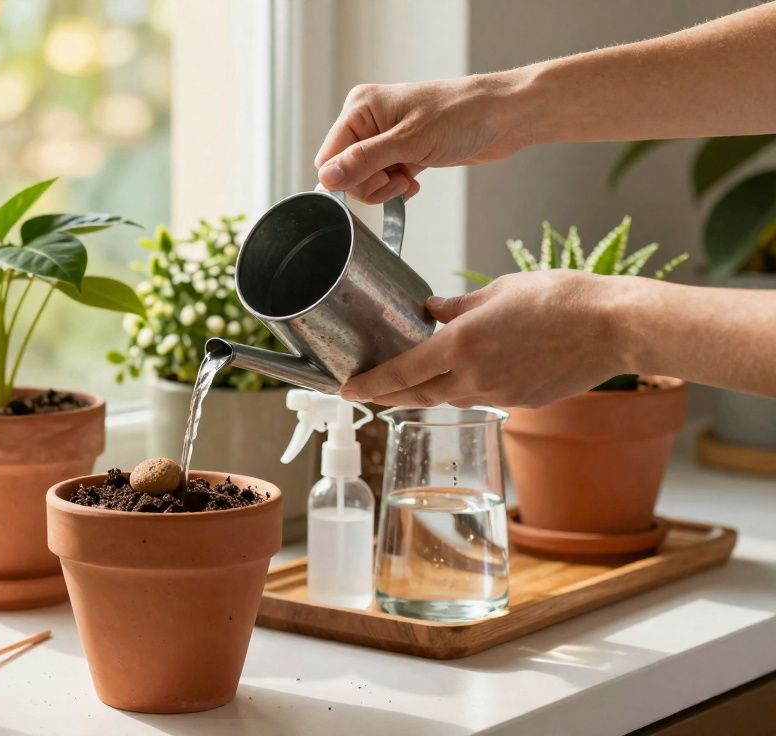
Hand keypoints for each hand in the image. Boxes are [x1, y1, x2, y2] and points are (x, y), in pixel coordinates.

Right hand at [314, 74, 525, 203]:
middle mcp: (368, 121)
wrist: (504, 117)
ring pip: (364, 179)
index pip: (328, 156)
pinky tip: (414, 181)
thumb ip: (364, 160)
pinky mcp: (402, 151)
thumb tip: (327, 177)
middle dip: (369, 185)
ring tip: (409, 179)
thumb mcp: (409, 141)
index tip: (378, 178)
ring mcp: (385, 137)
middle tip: (398, 178)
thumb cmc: (462, 115)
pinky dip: (396, 187)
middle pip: (344, 171)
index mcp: (360, 108)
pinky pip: (383, 179)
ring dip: (385, 188)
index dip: (347, 177)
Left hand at [339, 271, 628, 407]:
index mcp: (460, 348)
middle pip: (417, 394)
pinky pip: (482, 397)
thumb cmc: (561, 298)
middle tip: (365, 393)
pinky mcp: (522, 403)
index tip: (347, 391)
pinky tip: (467, 373)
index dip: (370, 385)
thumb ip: (458, 308)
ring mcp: (498, 396)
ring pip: (449, 398)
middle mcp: (474, 379)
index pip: (400, 373)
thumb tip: (431, 312)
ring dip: (428, 390)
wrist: (615, 328)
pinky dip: (465, 388)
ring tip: (410, 379)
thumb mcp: (499, 291)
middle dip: (388, 395)